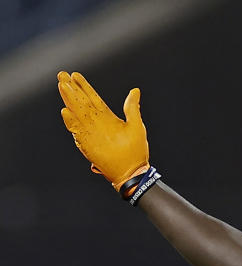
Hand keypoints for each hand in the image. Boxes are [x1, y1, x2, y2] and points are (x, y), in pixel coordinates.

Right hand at [57, 71, 149, 190]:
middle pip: (81, 102)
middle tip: (62, 74)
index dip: (84, 87)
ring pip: (77, 112)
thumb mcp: (136, 125)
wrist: (132, 171)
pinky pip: (77, 131)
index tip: (75, 75)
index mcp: (107, 117)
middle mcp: (96, 122)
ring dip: (69, 99)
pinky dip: (71, 122)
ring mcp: (91, 132)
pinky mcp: (87, 143)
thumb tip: (135, 91)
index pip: (93, 98)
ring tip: (62, 86)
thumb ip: (132, 107)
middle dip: (72, 89)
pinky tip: (65, 111)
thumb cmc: (136, 150)